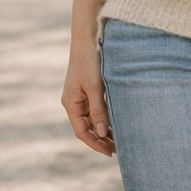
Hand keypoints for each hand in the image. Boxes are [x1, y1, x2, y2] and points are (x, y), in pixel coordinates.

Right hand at [62, 37, 115, 155]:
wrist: (88, 37)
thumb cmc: (89, 61)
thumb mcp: (95, 87)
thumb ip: (98, 110)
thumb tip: (103, 133)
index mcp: (71, 103)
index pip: (81, 131)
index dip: (95, 144)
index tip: (110, 152)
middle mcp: (74, 102)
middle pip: (87, 127)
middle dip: (101, 139)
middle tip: (118, 149)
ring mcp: (81, 95)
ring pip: (93, 119)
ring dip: (104, 129)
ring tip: (120, 140)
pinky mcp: (89, 89)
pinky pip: (96, 109)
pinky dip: (105, 117)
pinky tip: (117, 122)